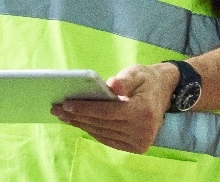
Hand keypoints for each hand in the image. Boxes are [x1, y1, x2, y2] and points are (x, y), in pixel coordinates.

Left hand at [50, 63, 178, 153]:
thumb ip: (123, 80)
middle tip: (55, 109)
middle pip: (102, 124)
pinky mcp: (136, 146)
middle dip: (76, 116)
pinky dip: (92, 130)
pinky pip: (108, 139)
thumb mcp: (136, 73)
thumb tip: (111, 85)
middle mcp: (143, 130)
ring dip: (80, 125)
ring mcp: (141, 141)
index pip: (107, 112)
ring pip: (102, 133)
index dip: (85, 108)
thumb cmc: (145, 80)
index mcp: (143, 111)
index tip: (65, 104)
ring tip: (62, 115)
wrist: (164, 92)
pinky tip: (77, 122)